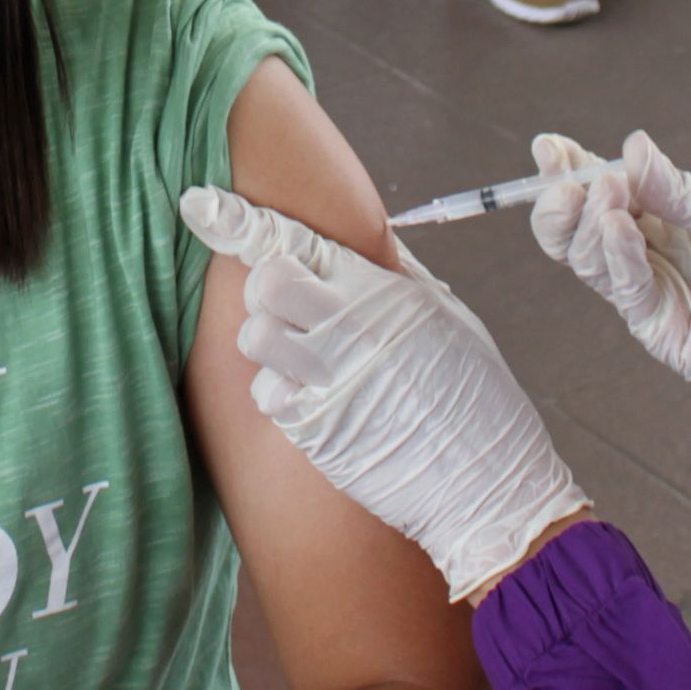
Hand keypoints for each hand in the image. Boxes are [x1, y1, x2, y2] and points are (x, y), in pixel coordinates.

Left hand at [177, 188, 589, 600]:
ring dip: (271, 344)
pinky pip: (268, 395)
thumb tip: (357, 247)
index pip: (296, 243)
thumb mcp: (448, 320)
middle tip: (292, 310)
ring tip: (310, 360)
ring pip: (256, 339)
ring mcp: (328, 382)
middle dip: (267, 290)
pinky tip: (318, 400)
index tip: (202, 204)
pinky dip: (282, 393)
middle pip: (263, 284)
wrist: (488, 485)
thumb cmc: (478, 400)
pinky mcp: (314, 431)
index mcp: (383, 293)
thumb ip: (395, 281)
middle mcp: (349, 331)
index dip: (239, 221)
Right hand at [527, 132, 690, 463]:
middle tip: (565, 180)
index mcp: (661, 218)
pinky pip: (621, 287)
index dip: (571, 169)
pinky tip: (619, 226)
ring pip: (588, 257)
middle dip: (561, 199)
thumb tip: (631, 146)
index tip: (548, 146)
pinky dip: (615, 253)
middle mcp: (644, 253)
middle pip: (578, 227)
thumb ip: (675, 188)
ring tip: (605, 194)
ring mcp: (646, 292)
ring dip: (589, 222)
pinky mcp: (654, 327)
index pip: (602, 190)